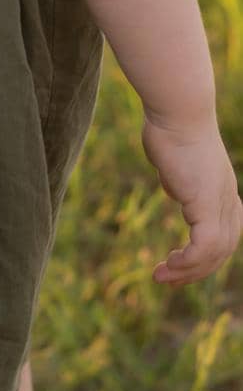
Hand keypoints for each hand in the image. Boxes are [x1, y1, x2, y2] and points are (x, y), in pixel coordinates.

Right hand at [140, 113, 242, 285]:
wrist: (178, 111)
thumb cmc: (171, 128)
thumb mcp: (177, 160)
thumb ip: (179, 178)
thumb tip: (174, 186)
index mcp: (222, 190)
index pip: (225, 234)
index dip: (207, 254)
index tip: (180, 262)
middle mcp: (227, 199)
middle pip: (224, 248)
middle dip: (197, 270)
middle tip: (169, 279)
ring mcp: (219, 202)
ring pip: (215, 253)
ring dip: (188, 271)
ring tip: (162, 276)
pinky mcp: (206, 203)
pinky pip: (204, 246)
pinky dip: (189, 262)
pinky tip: (169, 264)